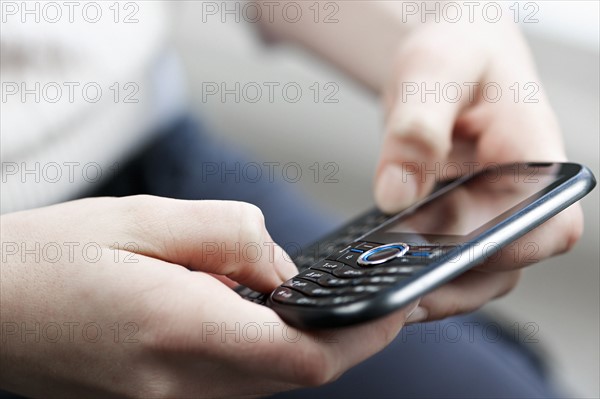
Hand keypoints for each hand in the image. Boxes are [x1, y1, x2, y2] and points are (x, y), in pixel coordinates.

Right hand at [0, 196, 418, 397]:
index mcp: (178, 328)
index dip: (363, 336)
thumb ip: (226, 236)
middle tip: (377, 304)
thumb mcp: (143, 219)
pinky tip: (262, 317)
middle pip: (296, 377)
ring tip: (323, 303)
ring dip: (307, 348)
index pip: (302, 356)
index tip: (399, 310)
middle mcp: (178, 382)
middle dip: (347, 342)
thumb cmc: (48, 257)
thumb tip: (279, 266)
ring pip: (269, 384)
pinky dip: (266, 355)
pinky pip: (236, 384)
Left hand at [374, 20, 582, 321]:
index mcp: (535, 152)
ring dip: (436, 287)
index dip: (498, 250)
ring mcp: (496, 210)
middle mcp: (524, 191)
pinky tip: (386, 272)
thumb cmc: (457, 52)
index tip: (437, 256)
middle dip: (452, 279)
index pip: (543, 222)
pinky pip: (453, 259)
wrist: (451, 59)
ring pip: (480, 273)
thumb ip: (418, 126)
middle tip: (393, 288)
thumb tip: (396, 194)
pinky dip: (423, 272)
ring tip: (383, 290)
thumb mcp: (433, 69)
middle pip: (508, 262)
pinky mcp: (467, 219)